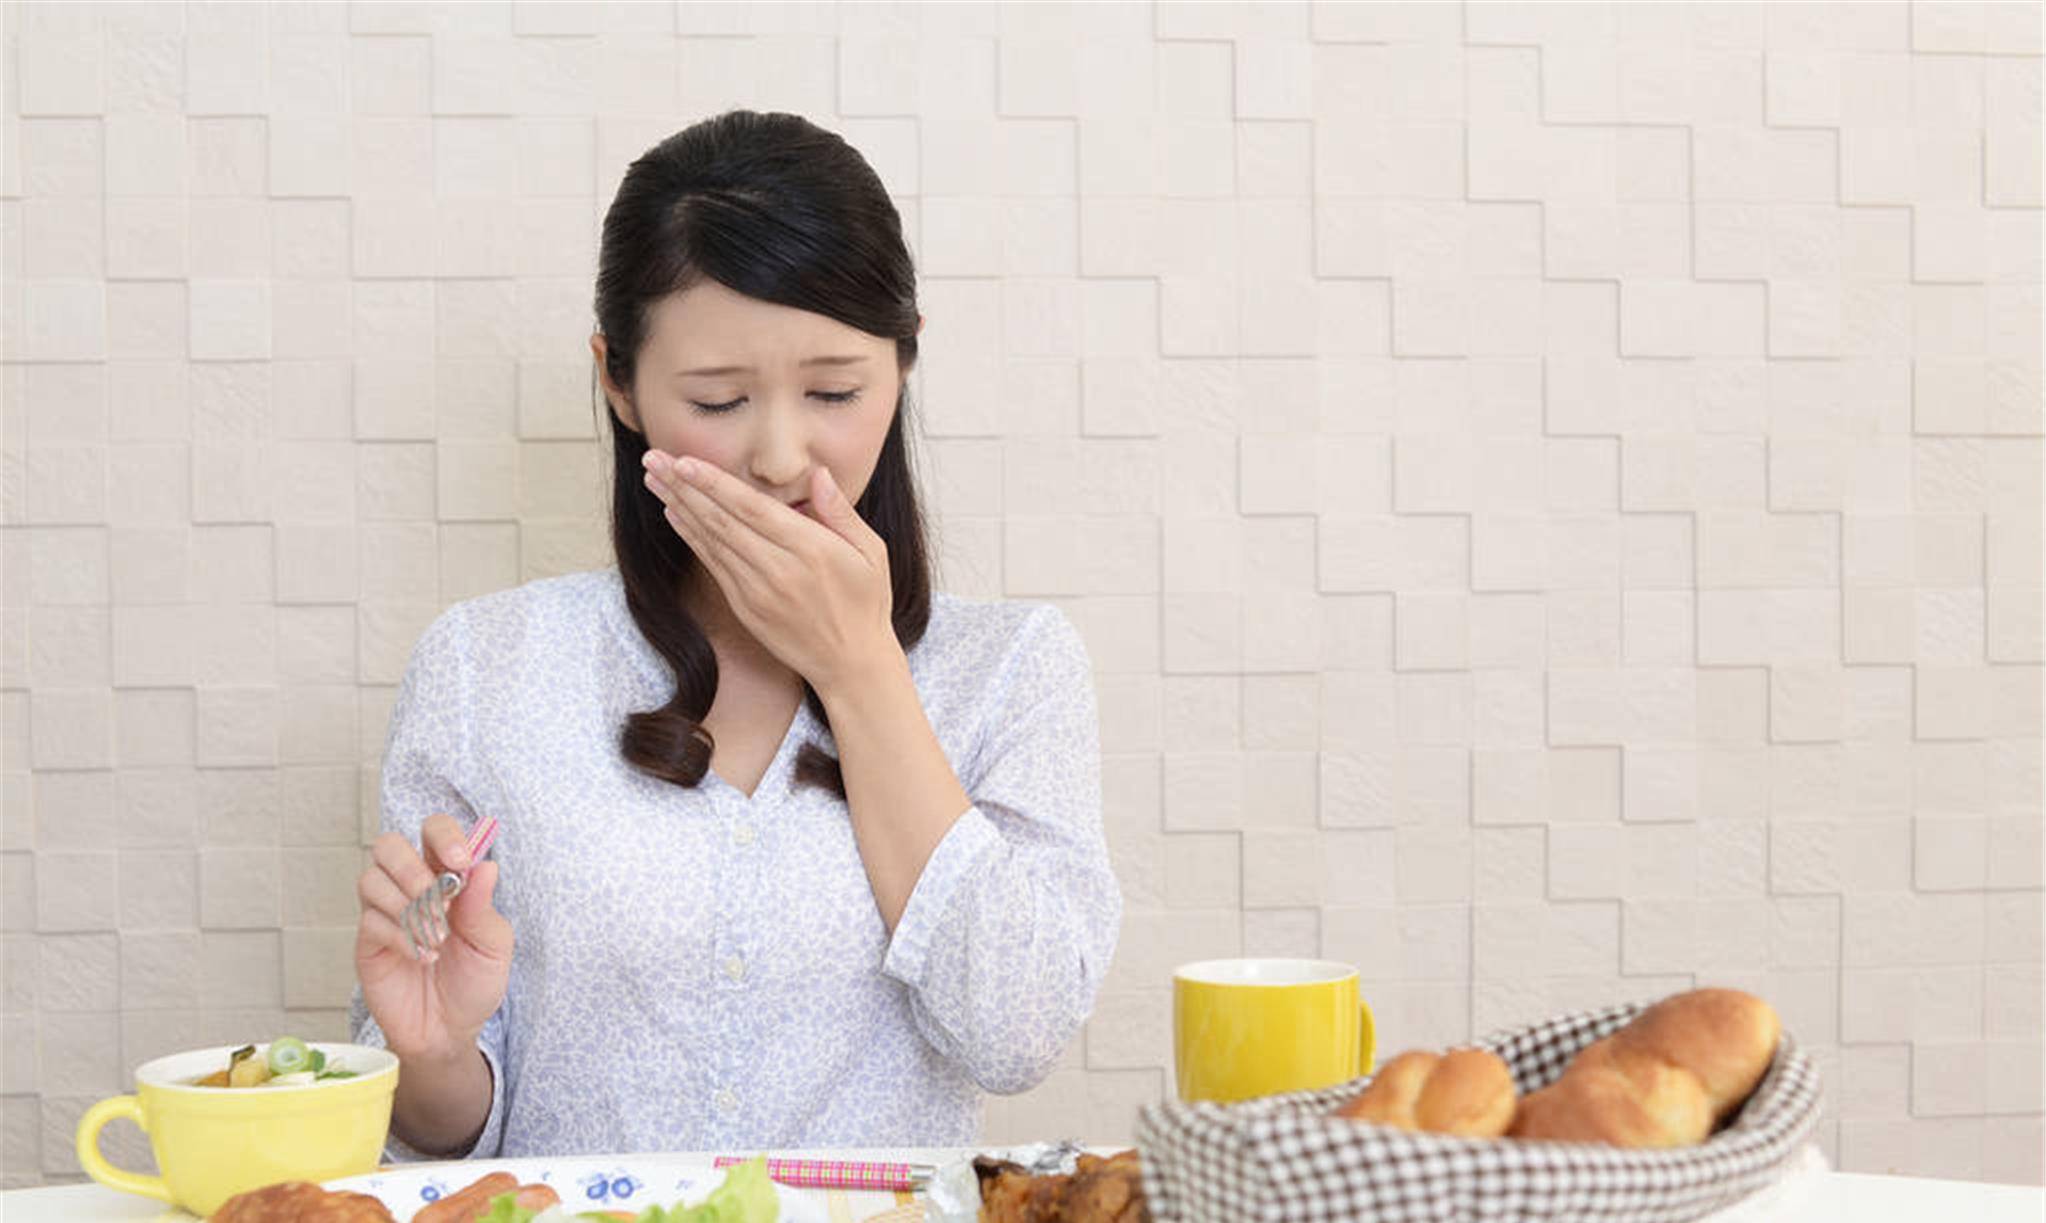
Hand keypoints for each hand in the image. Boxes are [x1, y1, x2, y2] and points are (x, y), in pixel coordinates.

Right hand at [354, 813, 512, 1062]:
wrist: (450, 1031)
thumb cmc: (475, 981)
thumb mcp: (493, 945)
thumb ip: (484, 907)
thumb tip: (486, 866)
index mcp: (447, 876)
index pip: (434, 831)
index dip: (443, 835)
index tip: (459, 860)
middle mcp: (411, 887)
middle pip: (388, 845)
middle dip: (410, 867)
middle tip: (438, 899)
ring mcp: (385, 912)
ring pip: (371, 880)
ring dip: (406, 906)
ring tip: (436, 939)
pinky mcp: (368, 942)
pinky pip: (370, 921)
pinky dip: (399, 936)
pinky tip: (421, 957)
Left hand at [641, 452, 899, 695]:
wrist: (852, 665)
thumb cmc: (866, 603)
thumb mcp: (871, 553)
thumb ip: (841, 512)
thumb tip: (819, 474)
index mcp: (811, 549)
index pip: (752, 508)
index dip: (714, 483)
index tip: (684, 460)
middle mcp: (778, 569)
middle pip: (721, 520)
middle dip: (684, 487)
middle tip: (655, 459)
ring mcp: (757, 591)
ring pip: (710, 540)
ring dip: (679, 506)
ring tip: (654, 479)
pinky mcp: (745, 608)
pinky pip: (713, 565)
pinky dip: (691, 537)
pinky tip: (674, 513)